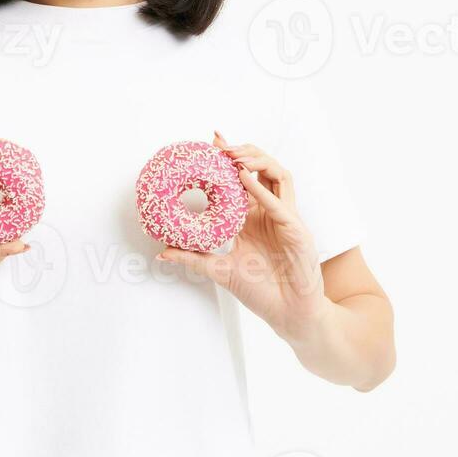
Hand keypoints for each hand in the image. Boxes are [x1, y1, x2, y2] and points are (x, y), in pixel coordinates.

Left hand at [156, 130, 330, 340]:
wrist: (288, 314)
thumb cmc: (261, 291)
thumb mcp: (219, 270)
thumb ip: (193, 258)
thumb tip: (162, 252)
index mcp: (255, 217)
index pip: (243, 178)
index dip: (229, 159)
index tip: (209, 143)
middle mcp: (271, 211)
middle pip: (263, 169)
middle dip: (243, 152)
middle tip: (219, 145)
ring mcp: (286, 218)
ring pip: (279, 174)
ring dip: (256, 161)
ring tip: (233, 157)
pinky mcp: (296, 229)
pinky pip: (280, 203)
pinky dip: (261, 189)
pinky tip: (243, 179)